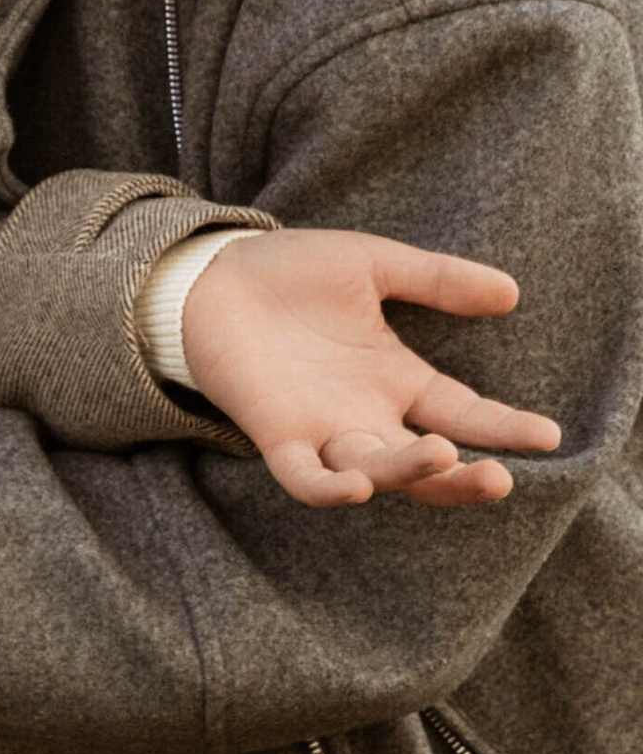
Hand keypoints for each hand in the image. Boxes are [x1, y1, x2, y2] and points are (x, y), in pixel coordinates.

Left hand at [182, 229, 561, 507]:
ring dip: (409, 472)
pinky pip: (305, 479)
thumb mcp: (370, 264)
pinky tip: (355, 486)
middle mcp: (364, 413)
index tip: (547, 434)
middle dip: (465, 478)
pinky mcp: (274, 433)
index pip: (462, 413)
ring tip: (443, 454)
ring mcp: (321, 428)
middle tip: (501, 478)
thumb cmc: (286, 271)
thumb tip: (510, 291)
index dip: (504, 428)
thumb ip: (435, 279)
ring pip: (376, 470)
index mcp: (393, 378)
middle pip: (426, 463)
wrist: (206, 273)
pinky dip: (328, 488)